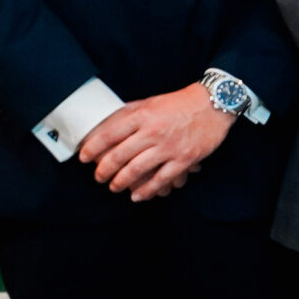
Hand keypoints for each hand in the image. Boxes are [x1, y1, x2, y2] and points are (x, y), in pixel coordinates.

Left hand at [77, 83, 236, 201]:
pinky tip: (137, 196)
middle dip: (103, 170)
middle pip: (119, 156)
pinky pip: (161, 180)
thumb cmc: (180, 103)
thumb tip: (106, 124)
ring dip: (121, 182)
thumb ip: (129, 113)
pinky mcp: (184, 159)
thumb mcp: (150, 102)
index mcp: (142, 115)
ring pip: (137, 170)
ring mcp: (169, 147)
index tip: (84, 158)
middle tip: (98, 177)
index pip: (109, 134)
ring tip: (114, 187)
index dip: (92, 148)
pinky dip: (147, 191)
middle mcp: (153, 132)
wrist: (214, 104)